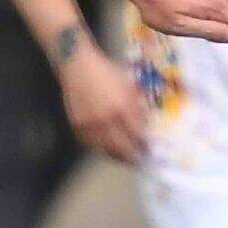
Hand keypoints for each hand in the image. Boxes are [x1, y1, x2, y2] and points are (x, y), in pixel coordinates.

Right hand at [56, 43, 147, 164]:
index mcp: (122, 107)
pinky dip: (101, 147)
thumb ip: (138, 106)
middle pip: (122, 147)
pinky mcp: (77, 126)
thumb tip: (146, 125)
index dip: (144, 143)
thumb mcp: (129, 86)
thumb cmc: (106, 73)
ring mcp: (89, 125)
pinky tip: (107, 147)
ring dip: (117, 155)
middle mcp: (106, 119)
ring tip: (124, 157)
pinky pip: (91, 144)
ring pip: (105, 149)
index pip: (137, 134)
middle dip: (132, 156)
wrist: (78, 67)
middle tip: (139, 159)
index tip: (149, 148)